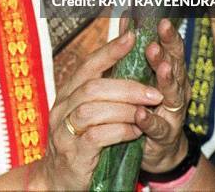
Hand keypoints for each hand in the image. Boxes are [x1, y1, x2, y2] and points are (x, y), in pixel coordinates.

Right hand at [33, 31, 162, 190]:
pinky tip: (134, 130)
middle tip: (154, 92)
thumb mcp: (90, 112)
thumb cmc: (81, 141)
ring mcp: (64, 132)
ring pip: (93, 109)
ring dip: (125, 108)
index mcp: (68, 93)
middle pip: (93, 86)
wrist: (59, 181)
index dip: (110, 50)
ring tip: (146, 111)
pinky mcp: (73, 155)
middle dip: (127, 87)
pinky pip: (96, 137)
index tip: (132, 37)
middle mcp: (62, 108)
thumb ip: (105, 90)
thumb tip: (129, 60)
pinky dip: (119, 130)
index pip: (88, 65)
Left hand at [136, 19, 191, 173]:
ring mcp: (173, 112)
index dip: (169, 36)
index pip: (172, 50)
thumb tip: (127, 15)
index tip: (162, 21)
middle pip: (176, 68)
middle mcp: (177, 89)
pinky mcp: (164, 135)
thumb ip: (134, 46)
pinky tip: (141, 114)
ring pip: (172, 94)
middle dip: (168, 54)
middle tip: (156, 42)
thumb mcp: (140, 72)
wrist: (158, 148)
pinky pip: (158, 127)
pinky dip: (150, 120)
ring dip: (166, 81)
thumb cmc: (148, 102)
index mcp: (171, 71)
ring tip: (161, 68)